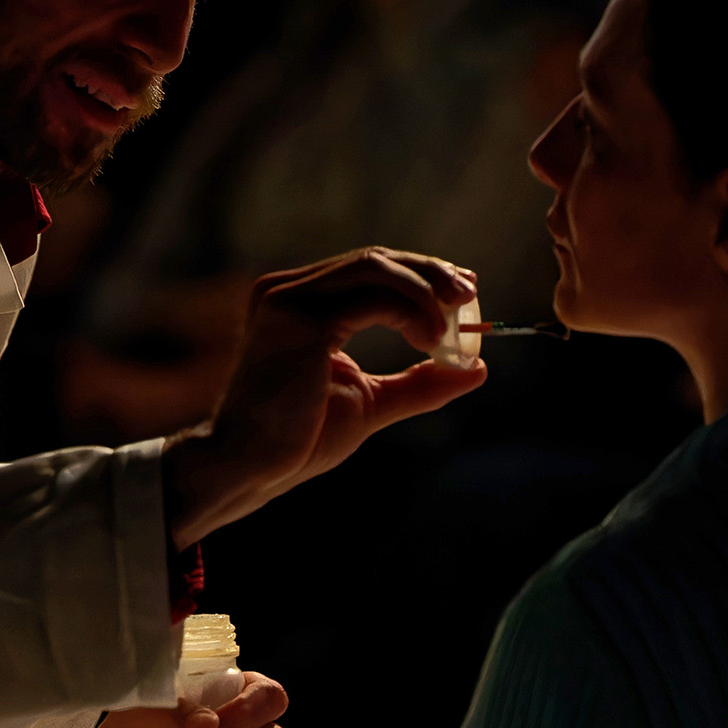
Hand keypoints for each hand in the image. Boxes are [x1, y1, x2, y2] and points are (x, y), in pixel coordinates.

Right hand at [161, 248, 488, 546]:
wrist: (251, 468)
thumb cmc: (299, 439)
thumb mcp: (371, 402)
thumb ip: (419, 383)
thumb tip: (476, 369)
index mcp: (299, 302)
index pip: (367, 269)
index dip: (419, 273)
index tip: (462, 292)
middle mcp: (287, 290)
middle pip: (374, 259)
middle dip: (429, 273)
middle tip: (469, 296)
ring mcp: (289, 300)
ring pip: (375, 267)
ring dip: (425, 289)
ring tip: (452, 326)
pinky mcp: (300, 321)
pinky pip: (371, 299)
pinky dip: (412, 311)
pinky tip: (430, 340)